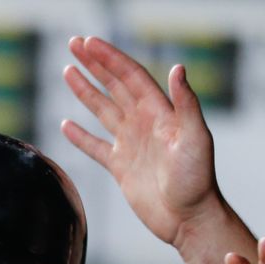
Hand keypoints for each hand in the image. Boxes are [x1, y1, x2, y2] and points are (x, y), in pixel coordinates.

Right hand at [62, 35, 221, 247]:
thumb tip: (178, 68)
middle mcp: (143, 124)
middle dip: (94, 65)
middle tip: (74, 44)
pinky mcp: (121, 168)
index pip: (130, 77)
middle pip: (114, 86)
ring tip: (68, 71)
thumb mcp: (196, 138)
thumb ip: (186, 103)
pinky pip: (96, 147)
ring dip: (85, 91)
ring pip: (103, 111)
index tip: (89, 43)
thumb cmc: (197, 181)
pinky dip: (81, 137)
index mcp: (159, 113)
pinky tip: (66, 125)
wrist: (189, 219)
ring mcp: (131, 145)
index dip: (110, 58)